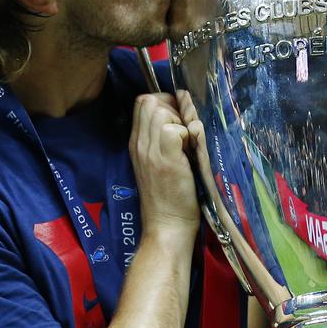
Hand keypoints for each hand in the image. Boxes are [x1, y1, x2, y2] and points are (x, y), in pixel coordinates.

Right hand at [130, 92, 200, 240]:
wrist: (166, 226)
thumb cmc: (169, 197)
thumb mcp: (158, 163)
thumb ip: (162, 138)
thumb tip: (181, 112)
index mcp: (136, 143)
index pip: (142, 102)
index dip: (164, 102)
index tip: (178, 120)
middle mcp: (139, 144)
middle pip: (149, 101)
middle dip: (172, 107)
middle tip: (184, 132)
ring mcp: (149, 151)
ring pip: (161, 111)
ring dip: (180, 121)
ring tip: (186, 144)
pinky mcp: (165, 160)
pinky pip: (175, 129)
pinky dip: (187, 134)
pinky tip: (190, 152)